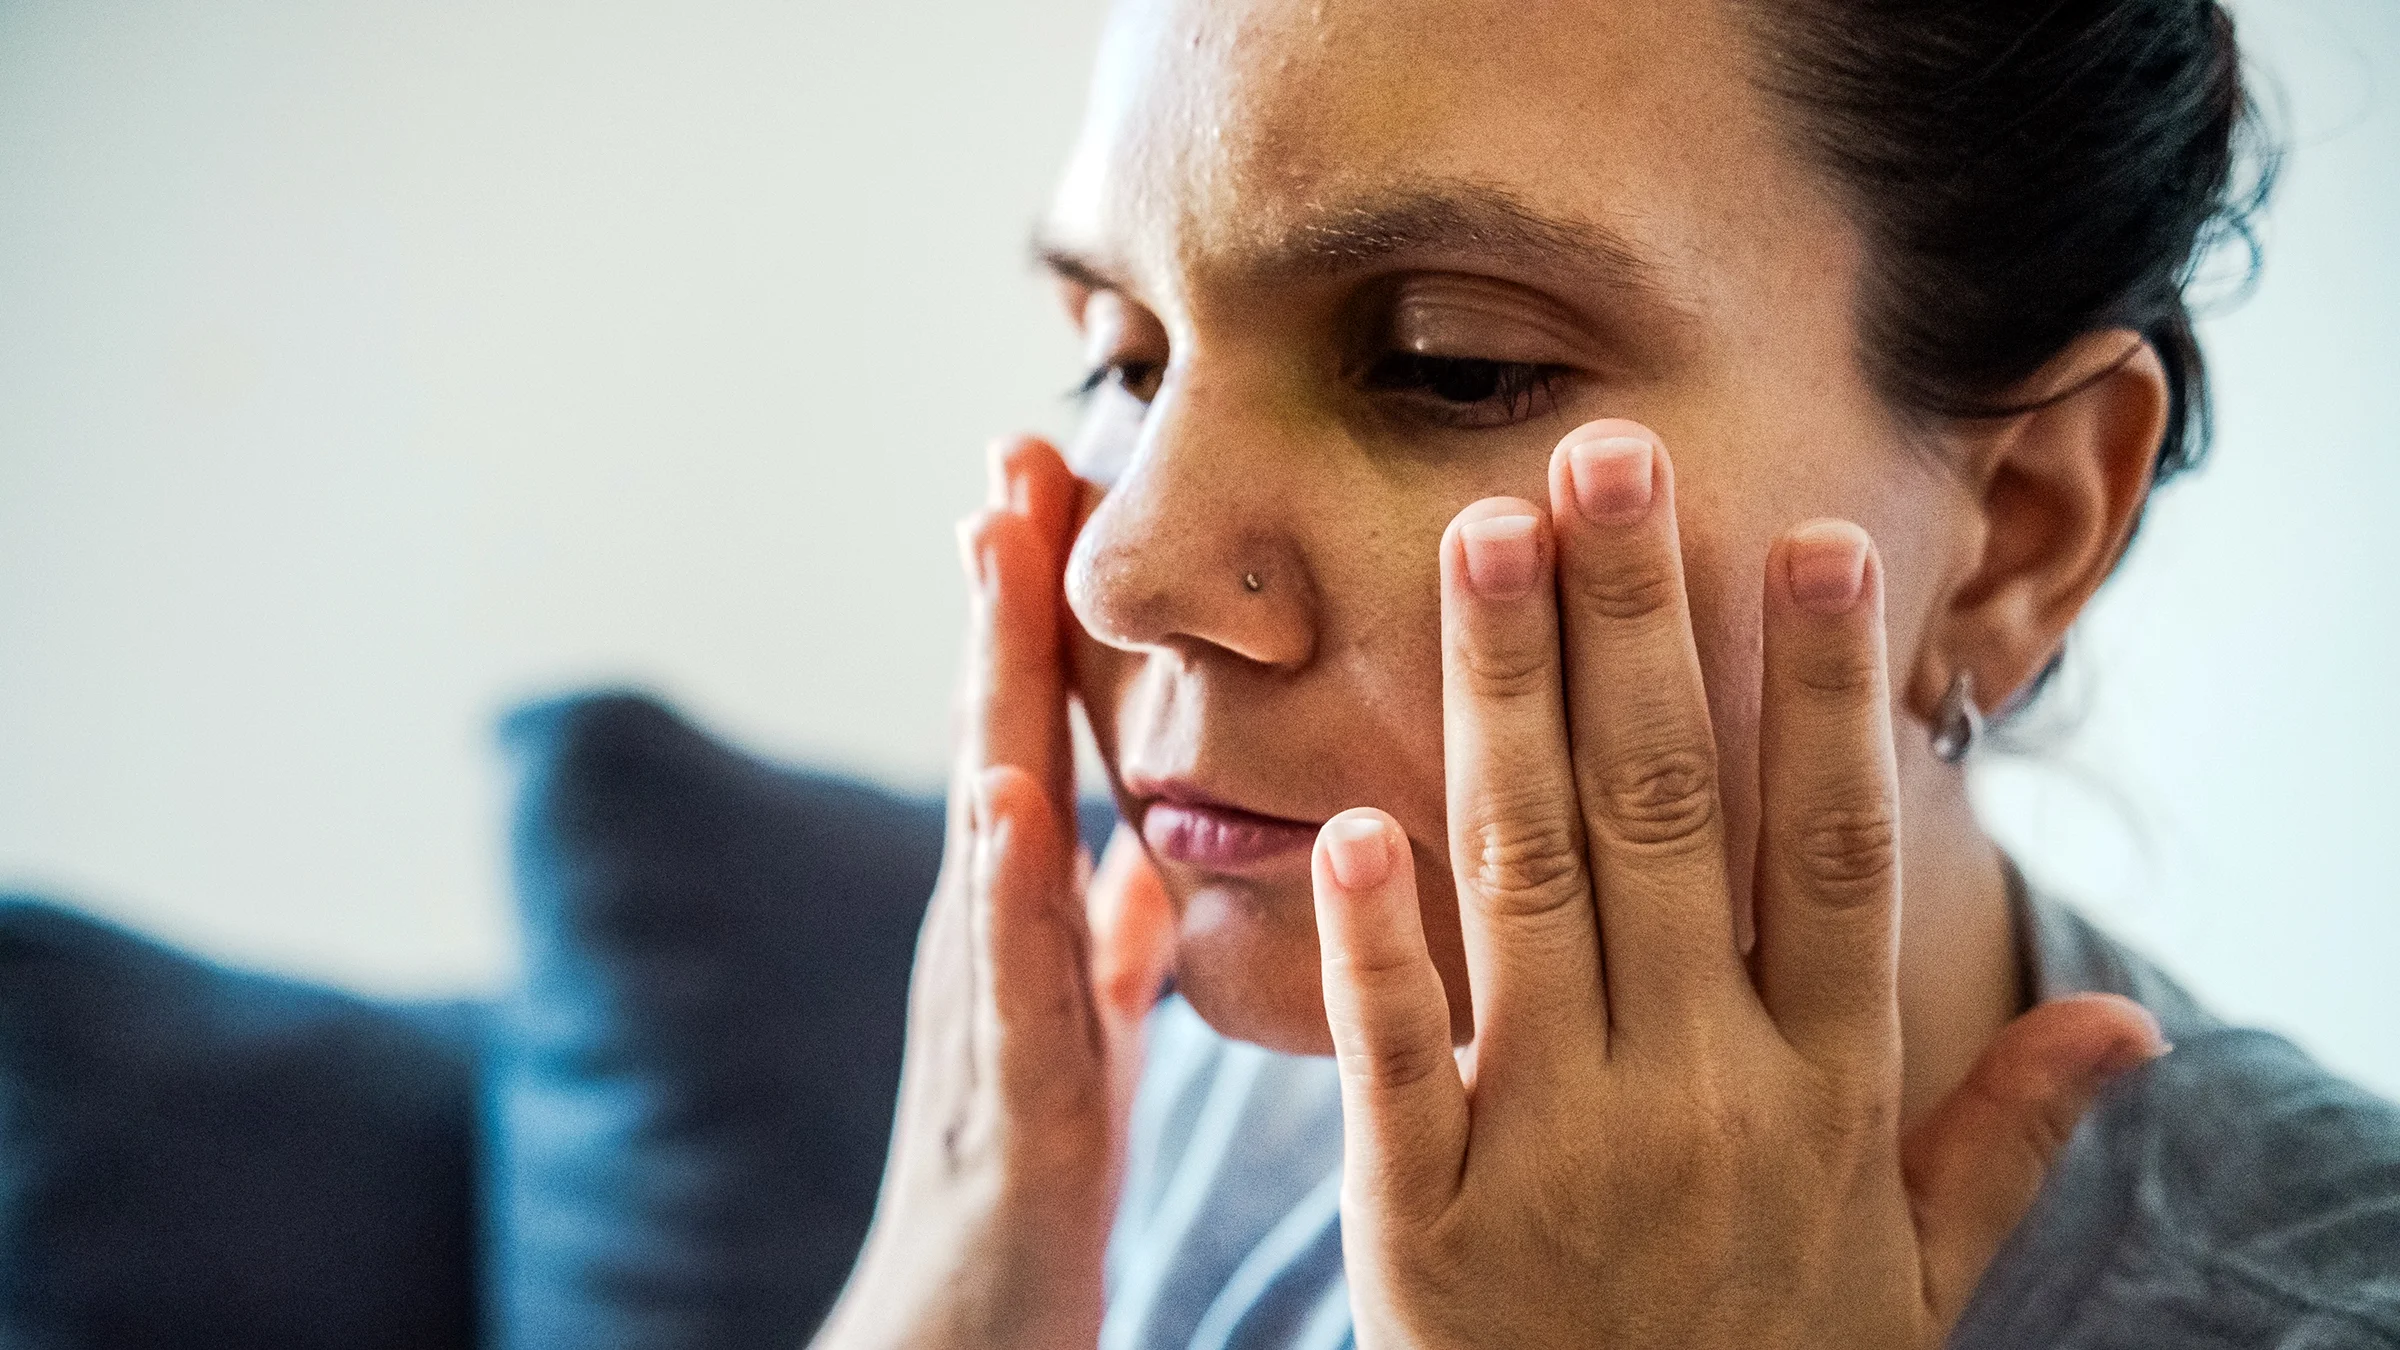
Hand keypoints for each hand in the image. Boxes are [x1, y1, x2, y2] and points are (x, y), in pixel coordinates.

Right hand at [813, 437, 1174, 1349]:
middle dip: (1001, 595)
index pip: (1026, 733)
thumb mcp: (1077, 1034)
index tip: (1051, 468)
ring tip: (991, 547)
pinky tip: (1007, 793)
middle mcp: (988, 943)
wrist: (959, 1347)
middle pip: (992, 736)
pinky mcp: (1013, 1105)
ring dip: (985, 682)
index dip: (1034, 609)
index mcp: (1025, 923)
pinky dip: (1005, 884)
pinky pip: (1012, 983)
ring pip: (986, 822)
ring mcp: (986, 1013)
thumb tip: (1136, 843)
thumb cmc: (1022, 1185)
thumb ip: (1099, 937)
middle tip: (1015, 441)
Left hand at [1307, 421, 2164, 1347]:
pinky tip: (1351, 820)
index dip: (1824, 692)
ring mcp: (1558, 1155)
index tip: (1809, 539)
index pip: (1836, 855)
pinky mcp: (1426, 1225)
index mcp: (1820, 1097)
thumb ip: (2003, 1141)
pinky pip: (1400, 1060)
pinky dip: (1379, 945)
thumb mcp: (1912, 1281)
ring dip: (1507, 705)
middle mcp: (1699, 1099)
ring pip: (1533, 888)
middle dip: (1637, 628)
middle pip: (1672, 821)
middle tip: (1602, 457)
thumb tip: (2125, 1024)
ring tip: (1479, 542)